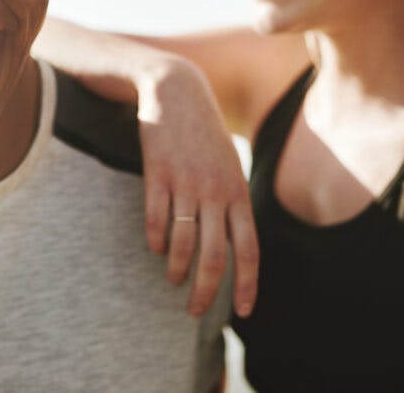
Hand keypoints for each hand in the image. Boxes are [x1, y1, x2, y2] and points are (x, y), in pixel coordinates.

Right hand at [137, 60, 257, 318]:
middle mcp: (216, 192)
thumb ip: (232, 203)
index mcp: (237, 193)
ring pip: (183, 242)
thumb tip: (234, 243)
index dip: (248, 284)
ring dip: (177, 269)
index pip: (249, 249)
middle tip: (195, 311)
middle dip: (207, 291)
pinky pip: (156, 218)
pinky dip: (154, 239)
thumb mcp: (229, 167)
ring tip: (172, 280)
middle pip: (215, 256)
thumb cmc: (204, 135)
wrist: (178, 92)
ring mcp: (187, 183)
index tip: (244, 312)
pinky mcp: (158, 173)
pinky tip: (153, 247)